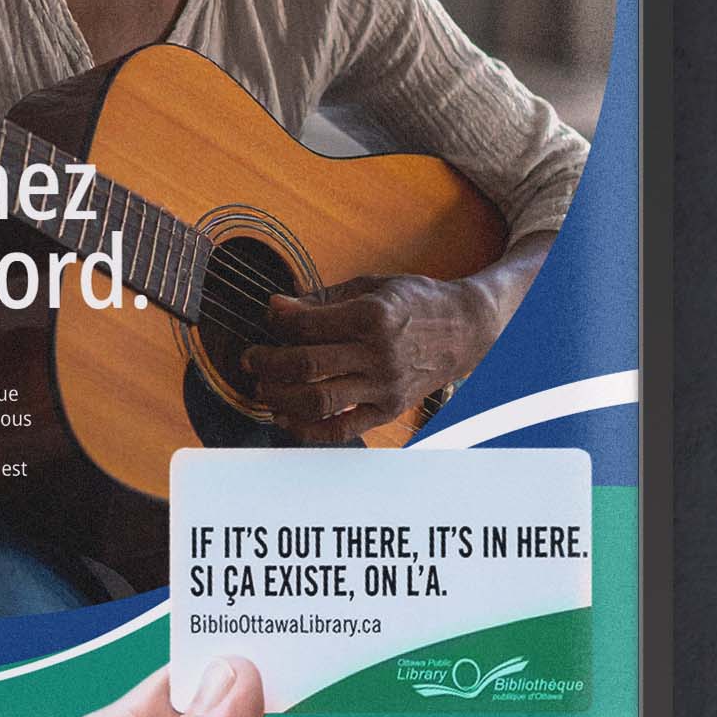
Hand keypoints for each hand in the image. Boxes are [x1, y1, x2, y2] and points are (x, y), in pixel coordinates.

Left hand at [243, 272, 492, 445]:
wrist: (465, 329)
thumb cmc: (415, 303)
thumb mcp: (371, 286)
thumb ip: (322, 300)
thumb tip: (276, 308)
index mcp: (373, 316)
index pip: (307, 325)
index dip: (277, 322)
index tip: (269, 318)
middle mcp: (379, 354)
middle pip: (306, 365)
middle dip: (267, 363)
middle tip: (252, 360)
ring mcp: (384, 387)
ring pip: (318, 400)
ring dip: (280, 398)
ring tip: (264, 389)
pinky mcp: (388, 411)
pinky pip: (341, 430)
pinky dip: (307, 429)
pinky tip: (287, 417)